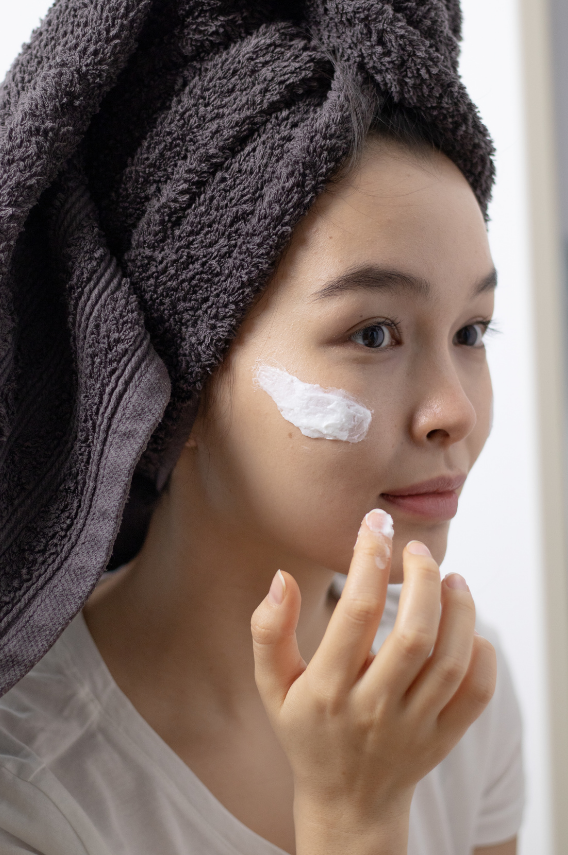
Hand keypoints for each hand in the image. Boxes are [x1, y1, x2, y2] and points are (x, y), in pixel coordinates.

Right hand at [250, 510, 496, 854]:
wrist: (347, 804)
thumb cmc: (306, 732)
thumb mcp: (272, 686)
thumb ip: (268, 631)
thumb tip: (280, 577)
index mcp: (328, 690)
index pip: (355, 612)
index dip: (367, 558)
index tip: (374, 523)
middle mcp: (374, 709)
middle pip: (414, 634)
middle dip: (421, 579)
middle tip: (417, 548)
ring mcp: (414, 727)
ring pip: (452, 661)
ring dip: (459, 610)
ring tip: (451, 577)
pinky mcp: (444, 737)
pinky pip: (476, 693)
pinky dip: (480, 653)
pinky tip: (467, 628)